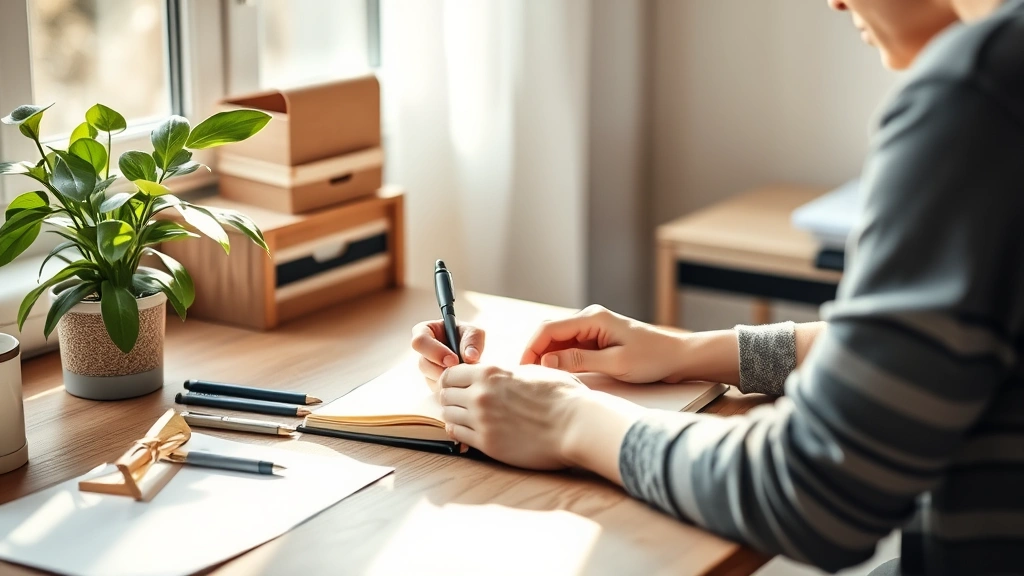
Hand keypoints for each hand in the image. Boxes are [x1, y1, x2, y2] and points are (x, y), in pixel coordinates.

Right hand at [411, 321, 485, 380]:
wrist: (473, 354)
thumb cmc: (470, 337)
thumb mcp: (474, 333)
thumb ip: (472, 342)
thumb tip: (470, 357)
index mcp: (425, 331)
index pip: (419, 341)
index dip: (435, 352)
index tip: (454, 360)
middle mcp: (423, 351)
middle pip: (422, 363)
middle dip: (442, 369)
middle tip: (460, 371)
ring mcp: (426, 368)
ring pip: (429, 378)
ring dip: (448, 379)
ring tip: (464, 375)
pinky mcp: (432, 382)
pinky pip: (437, 389)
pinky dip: (450, 387)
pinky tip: (462, 382)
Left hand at [438, 363, 589, 469]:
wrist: (576, 424)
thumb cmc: (563, 396)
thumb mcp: (532, 372)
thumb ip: (507, 374)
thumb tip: (498, 376)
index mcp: (491, 372)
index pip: (451, 373)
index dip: (453, 379)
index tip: (459, 386)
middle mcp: (480, 394)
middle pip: (445, 395)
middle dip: (451, 398)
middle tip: (462, 403)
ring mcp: (481, 420)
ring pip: (448, 415)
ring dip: (455, 416)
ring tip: (468, 418)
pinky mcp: (487, 444)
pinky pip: (458, 435)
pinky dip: (461, 432)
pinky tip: (472, 431)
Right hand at [521, 305, 688, 383]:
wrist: (678, 358)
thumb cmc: (652, 359)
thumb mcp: (615, 363)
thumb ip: (579, 361)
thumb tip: (546, 361)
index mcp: (593, 318)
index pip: (549, 329)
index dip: (530, 349)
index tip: (520, 370)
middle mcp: (589, 319)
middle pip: (550, 334)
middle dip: (534, 354)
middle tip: (524, 379)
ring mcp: (592, 329)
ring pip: (558, 342)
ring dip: (545, 359)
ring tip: (536, 381)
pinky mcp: (597, 340)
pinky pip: (570, 349)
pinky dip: (559, 361)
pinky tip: (555, 377)